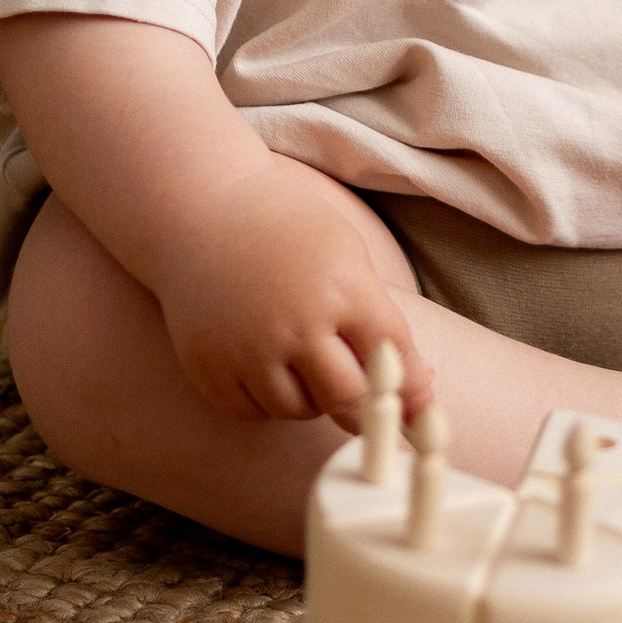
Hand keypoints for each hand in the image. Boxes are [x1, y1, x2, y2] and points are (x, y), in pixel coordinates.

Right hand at [155, 166, 432, 428]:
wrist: (199, 212)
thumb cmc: (285, 229)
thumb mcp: (347, 255)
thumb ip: (382, 322)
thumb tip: (422, 386)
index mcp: (341, 289)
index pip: (392, 359)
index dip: (411, 387)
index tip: (416, 405)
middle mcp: (295, 324)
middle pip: (347, 399)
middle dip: (361, 402)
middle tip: (359, 392)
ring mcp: (247, 349)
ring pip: (299, 410)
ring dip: (311, 398)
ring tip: (303, 358)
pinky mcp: (209, 367)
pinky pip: (253, 411)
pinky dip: (266, 399)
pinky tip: (265, 361)